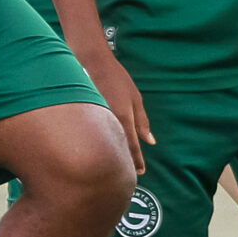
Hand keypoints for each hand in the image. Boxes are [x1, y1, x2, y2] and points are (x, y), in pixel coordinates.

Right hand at [83, 50, 153, 173]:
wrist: (92, 62)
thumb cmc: (116, 78)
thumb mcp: (135, 98)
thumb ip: (143, 121)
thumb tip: (151, 141)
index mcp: (124, 117)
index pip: (132, 146)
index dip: (137, 161)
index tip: (141, 172)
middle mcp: (110, 122)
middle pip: (118, 149)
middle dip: (125, 162)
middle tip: (131, 174)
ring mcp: (96, 121)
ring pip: (105, 144)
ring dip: (112, 154)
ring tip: (117, 166)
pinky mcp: (86, 118)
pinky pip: (95, 135)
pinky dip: (100, 142)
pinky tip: (101, 148)